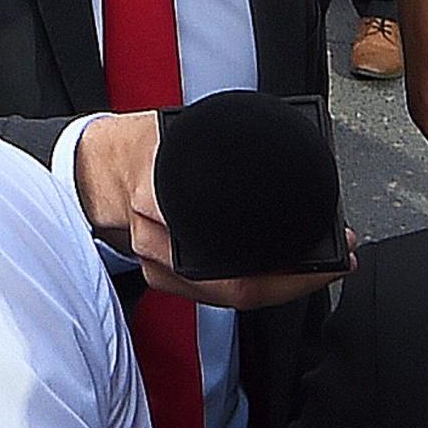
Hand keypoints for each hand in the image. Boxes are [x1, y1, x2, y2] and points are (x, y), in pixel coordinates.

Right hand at [75, 112, 353, 310]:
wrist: (92, 167)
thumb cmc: (140, 146)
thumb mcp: (181, 130)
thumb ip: (220, 141)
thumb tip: (286, 139)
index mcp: (157, 199)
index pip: (231, 255)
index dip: (291, 269)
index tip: (332, 254)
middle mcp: (155, 241)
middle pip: (237, 287)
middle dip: (295, 279)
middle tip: (335, 259)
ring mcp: (156, 265)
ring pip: (229, 296)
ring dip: (279, 284)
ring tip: (317, 265)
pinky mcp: (161, 276)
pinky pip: (214, 294)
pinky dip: (251, 286)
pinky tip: (277, 275)